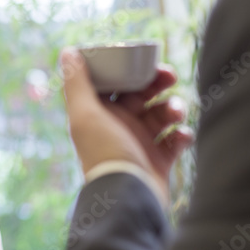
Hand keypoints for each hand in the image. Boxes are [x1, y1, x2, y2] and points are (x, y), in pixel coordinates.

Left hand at [60, 49, 192, 198]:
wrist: (128, 198)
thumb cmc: (105, 154)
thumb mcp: (85, 115)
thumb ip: (76, 83)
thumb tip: (67, 51)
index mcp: (99, 113)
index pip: (115, 82)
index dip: (129, 68)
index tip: (145, 59)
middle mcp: (119, 125)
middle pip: (142, 94)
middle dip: (157, 82)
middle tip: (170, 75)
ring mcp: (140, 142)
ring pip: (162, 113)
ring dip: (173, 108)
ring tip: (175, 114)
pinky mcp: (159, 160)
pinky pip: (176, 139)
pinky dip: (182, 135)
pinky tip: (181, 136)